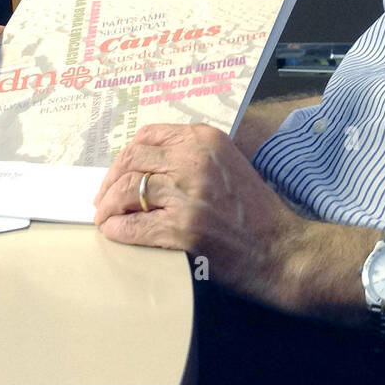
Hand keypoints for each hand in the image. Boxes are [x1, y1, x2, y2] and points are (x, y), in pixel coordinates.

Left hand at [92, 123, 309, 311]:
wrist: (280, 249)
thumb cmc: (255, 211)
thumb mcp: (228, 164)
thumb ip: (193, 156)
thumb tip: (147, 165)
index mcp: (205, 140)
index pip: (148, 135)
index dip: (125, 155)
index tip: (118, 172)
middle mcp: (194, 160)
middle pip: (132, 161)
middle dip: (110, 181)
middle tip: (104, 199)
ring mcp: (187, 194)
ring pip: (127, 191)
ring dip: (109, 206)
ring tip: (106, 217)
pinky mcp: (181, 229)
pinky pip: (133, 225)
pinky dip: (117, 229)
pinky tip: (114, 232)